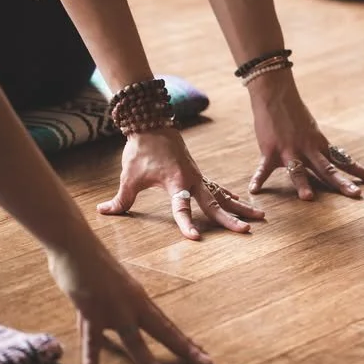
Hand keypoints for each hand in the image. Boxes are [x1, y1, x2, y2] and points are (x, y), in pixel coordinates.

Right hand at [47, 238, 213, 363]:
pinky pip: (91, 340)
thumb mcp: (116, 286)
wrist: (77, 246)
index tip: (201, 352)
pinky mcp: (91, 311)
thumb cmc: (94, 264)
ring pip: (136, 342)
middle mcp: (132, 306)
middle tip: (206, 363)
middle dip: (185, 350)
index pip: (167, 324)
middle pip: (164, 332)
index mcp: (140, 299)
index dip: (184, 340)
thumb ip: (118, 305)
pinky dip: (91, 359)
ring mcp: (113, 310)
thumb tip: (122, 318)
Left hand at [97, 128, 264, 239]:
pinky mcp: (198, 174)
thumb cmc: (141, 150)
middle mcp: (191, 179)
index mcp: (175, 181)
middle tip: (246, 231)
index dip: (186, 224)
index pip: (182, 207)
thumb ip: (121, 197)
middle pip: (214, 203)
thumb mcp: (129, 176)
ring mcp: (198, 177)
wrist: (152, 124)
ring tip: (260, 218)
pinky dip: (229, 196)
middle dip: (229, 218)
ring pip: (222, 195)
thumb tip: (103, 211)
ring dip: (240, 207)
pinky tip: (241, 203)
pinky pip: (217, 188)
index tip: (194, 239)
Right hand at [247, 73, 363, 200]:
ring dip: (303, 184)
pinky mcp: (270, 151)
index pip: (343, 161)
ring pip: (299, 171)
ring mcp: (289, 151)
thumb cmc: (292, 111)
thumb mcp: (310, 129)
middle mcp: (308, 150)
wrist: (276, 94)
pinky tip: (254, 190)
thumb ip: (315, 146)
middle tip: (356, 194)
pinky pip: (264, 169)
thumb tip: (323, 157)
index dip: (360, 172)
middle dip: (342, 183)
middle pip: (328, 170)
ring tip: (308, 198)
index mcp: (320, 145)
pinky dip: (258, 179)